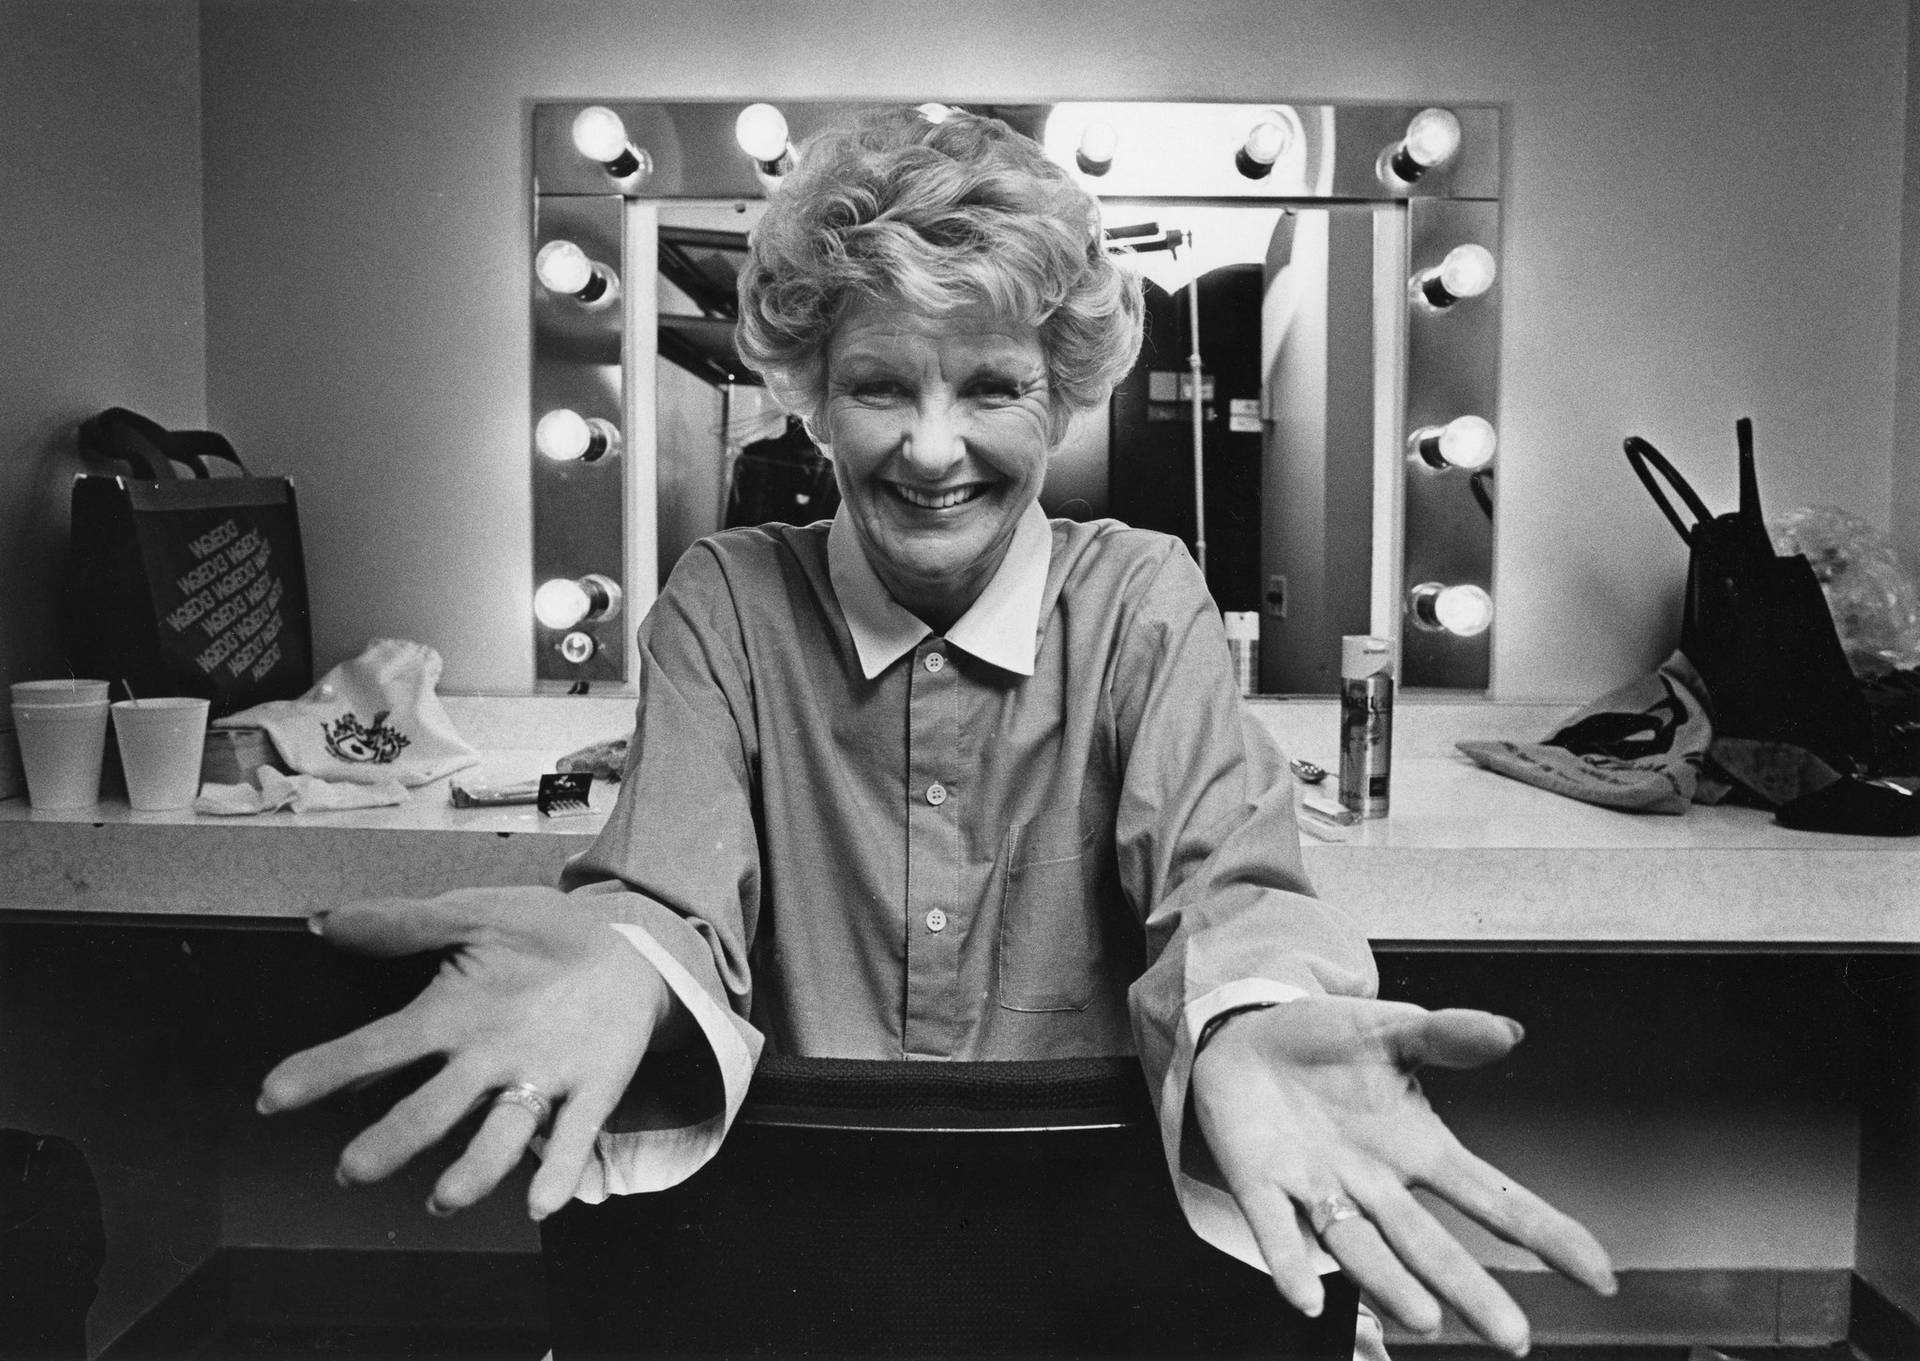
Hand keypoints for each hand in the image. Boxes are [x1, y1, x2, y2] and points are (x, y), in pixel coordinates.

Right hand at [256, 887, 678, 1220]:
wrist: (623, 946)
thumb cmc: (540, 936)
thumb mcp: (477, 914)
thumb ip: (409, 922)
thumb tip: (326, 919)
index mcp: (450, 1018)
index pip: (378, 1048)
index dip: (326, 1071)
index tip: (274, 1096)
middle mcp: (485, 1062)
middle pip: (431, 1110)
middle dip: (393, 1140)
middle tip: (355, 1167)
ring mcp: (539, 1080)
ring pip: (500, 1136)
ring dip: (475, 1169)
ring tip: (445, 1196)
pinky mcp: (593, 1091)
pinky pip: (573, 1136)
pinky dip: (558, 1170)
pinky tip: (541, 1203)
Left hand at [1191, 996, 1615, 1354]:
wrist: (1245, 1036)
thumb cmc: (1324, 1042)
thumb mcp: (1390, 1029)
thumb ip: (1445, 1036)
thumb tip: (1506, 1031)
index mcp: (1416, 1146)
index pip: (1492, 1196)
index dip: (1545, 1233)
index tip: (1598, 1275)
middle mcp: (1374, 1183)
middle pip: (1428, 1244)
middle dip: (1469, 1289)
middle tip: (1512, 1338)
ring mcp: (1318, 1190)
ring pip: (1360, 1248)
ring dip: (1389, 1284)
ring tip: (1424, 1319)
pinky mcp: (1262, 1185)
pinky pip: (1278, 1230)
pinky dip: (1292, 1264)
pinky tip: (1306, 1296)